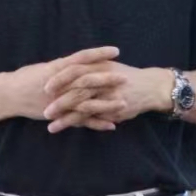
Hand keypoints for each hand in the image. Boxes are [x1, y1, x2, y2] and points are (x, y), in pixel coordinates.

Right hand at [5, 47, 125, 130]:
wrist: (9, 95)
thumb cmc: (25, 78)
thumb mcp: (45, 67)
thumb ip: (63, 66)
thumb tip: (80, 61)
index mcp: (58, 69)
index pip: (83, 58)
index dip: (99, 54)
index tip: (116, 51)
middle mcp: (60, 84)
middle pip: (88, 80)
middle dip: (108, 79)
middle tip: (126, 76)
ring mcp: (60, 100)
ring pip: (87, 102)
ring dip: (107, 103)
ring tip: (124, 103)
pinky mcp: (59, 115)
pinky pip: (80, 120)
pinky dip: (96, 123)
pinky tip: (112, 124)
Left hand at [42, 61, 172, 133]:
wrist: (151, 87)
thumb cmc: (125, 75)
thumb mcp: (107, 65)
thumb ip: (89, 66)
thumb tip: (63, 68)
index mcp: (100, 66)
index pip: (76, 70)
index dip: (60, 79)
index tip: (45, 87)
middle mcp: (105, 80)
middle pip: (78, 90)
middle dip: (60, 100)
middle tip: (44, 110)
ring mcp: (111, 96)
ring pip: (85, 107)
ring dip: (67, 117)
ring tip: (50, 124)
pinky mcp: (115, 110)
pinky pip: (95, 119)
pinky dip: (81, 124)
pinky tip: (69, 129)